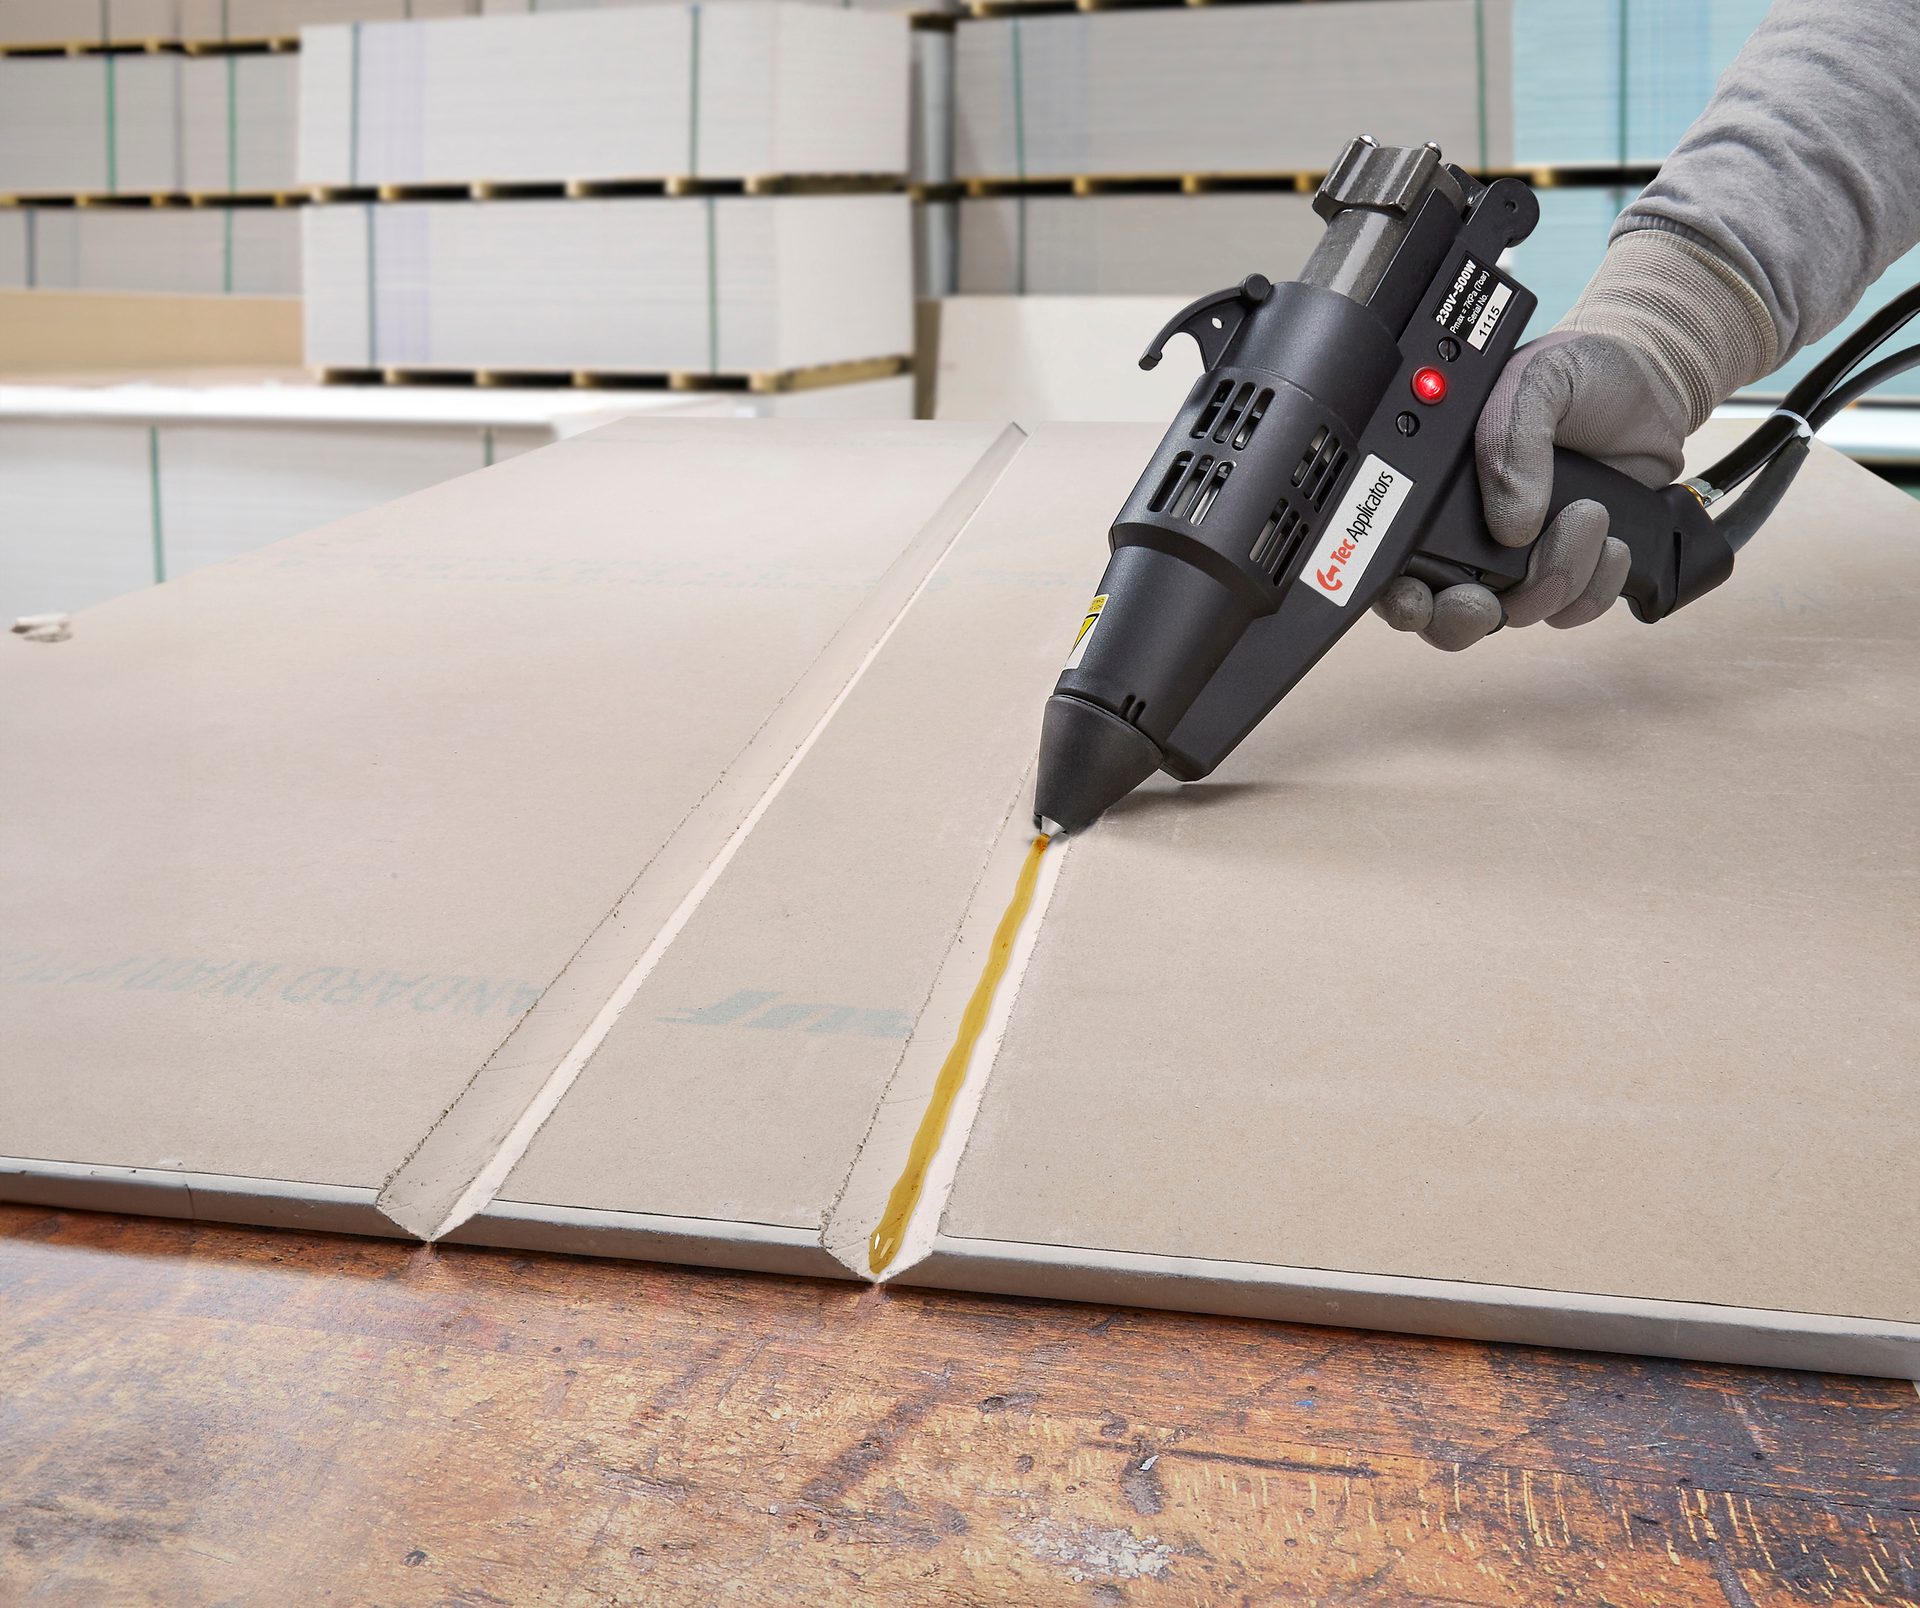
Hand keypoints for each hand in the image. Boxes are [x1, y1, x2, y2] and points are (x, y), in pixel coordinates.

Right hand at [1373, 329, 1689, 649]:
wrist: (1650, 383)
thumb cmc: (1579, 374)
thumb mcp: (1534, 380)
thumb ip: (1507, 439)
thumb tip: (1510, 524)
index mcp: (1440, 491)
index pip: (1396, 563)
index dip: (1397, 595)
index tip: (1418, 597)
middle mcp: (1474, 535)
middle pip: (1445, 616)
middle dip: (1464, 615)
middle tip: (1487, 594)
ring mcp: (1524, 560)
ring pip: (1519, 614)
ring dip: (1557, 576)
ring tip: (1588, 513)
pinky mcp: (1574, 570)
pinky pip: (1574, 611)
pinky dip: (1597, 584)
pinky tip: (1611, 539)